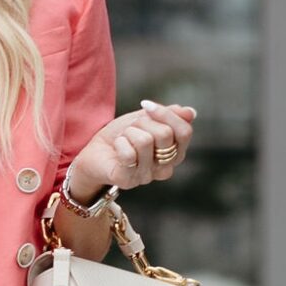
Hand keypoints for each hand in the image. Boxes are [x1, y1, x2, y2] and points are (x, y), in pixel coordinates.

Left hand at [68, 100, 195, 202]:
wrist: (94, 153)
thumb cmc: (121, 137)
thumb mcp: (145, 120)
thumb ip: (168, 116)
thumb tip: (191, 112)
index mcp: (174, 154)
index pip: (184, 131)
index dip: (166, 114)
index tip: (146, 105)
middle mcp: (165, 168)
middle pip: (165, 134)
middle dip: (143, 122)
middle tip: (130, 128)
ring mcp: (147, 176)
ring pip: (146, 141)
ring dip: (129, 132)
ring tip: (122, 139)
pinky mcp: (128, 180)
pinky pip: (129, 154)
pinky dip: (120, 143)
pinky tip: (116, 148)